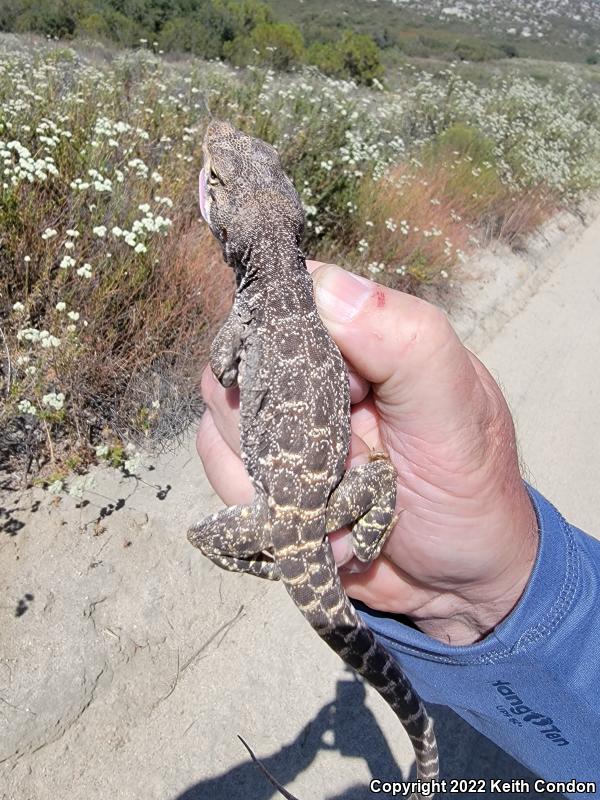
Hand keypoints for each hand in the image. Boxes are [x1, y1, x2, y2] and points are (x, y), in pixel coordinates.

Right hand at [197, 262, 537, 645]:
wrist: (456, 583)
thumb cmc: (470, 489)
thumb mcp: (455, 411)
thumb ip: (407, 340)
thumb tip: (325, 285)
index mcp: (362, 338)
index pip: (289, 300)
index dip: (289, 343)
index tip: (331, 396)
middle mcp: (312, 374)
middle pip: (242, 364)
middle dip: (286, 429)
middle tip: (347, 464)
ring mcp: (283, 426)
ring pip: (224, 424)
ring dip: (279, 480)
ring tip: (341, 502)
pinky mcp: (263, 475)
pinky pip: (222, 478)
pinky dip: (264, 513)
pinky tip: (318, 527)